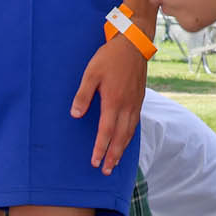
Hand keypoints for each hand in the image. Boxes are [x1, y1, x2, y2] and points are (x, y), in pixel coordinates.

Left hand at [71, 34, 148, 172]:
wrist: (133, 44)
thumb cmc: (109, 58)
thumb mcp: (91, 73)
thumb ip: (83, 96)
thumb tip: (75, 115)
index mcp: (113, 101)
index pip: (106, 132)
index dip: (101, 148)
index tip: (95, 162)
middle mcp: (126, 106)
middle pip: (120, 137)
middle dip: (113, 156)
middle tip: (106, 171)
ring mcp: (135, 104)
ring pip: (130, 133)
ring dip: (122, 149)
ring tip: (115, 162)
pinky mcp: (139, 100)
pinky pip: (135, 124)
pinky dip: (130, 137)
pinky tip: (125, 141)